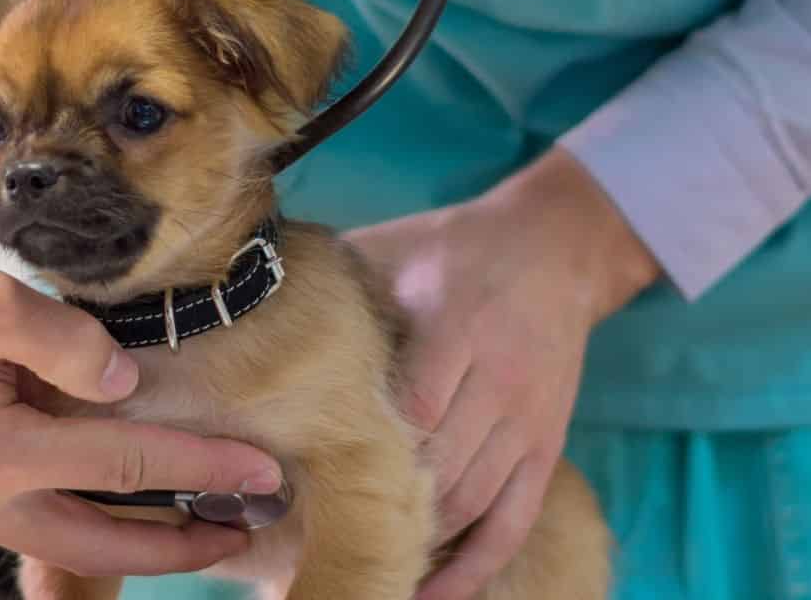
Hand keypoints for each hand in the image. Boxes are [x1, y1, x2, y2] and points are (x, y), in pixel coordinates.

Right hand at [0, 193, 282, 576]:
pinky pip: (13, 525)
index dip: (205, 469)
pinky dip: (68, 520)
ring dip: (129, 541)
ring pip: (58, 545)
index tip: (265, 473)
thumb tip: (126, 385)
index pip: (128, 464)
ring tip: (190, 527)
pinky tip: (97, 498)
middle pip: (102, 542)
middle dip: (182, 542)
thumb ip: (67, 341)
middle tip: (247, 530)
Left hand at [345, 148, 657, 599]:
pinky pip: (511, 523)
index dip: (361, 451)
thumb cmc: (456, 248)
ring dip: (417, 541)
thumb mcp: (396, 249)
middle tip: (313, 549)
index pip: (411, 408)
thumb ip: (340, 283)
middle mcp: (499, 381)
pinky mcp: (546, 449)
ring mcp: (527, 422)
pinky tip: (431, 592)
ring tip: (360, 570)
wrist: (558, 247)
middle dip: (379, 508)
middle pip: (439, 466)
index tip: (300, 484)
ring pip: (470, 502)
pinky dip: (472, 567)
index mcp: (458, 328)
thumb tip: (252, 295)